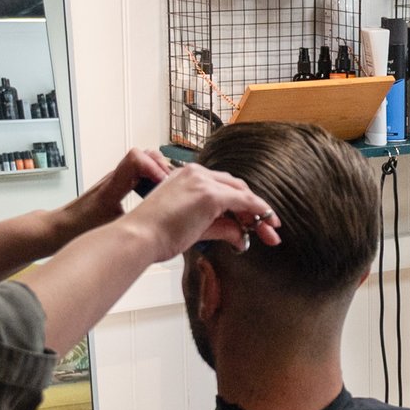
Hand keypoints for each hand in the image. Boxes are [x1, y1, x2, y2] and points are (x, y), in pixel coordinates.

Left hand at [58, 148, 168, 242]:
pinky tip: (157, 196)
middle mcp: (116, 177)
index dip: (154, 167)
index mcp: (113, 185)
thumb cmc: (78, 227)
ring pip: (144, 163)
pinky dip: (152, 178)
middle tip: (173, 185)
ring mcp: (117, 180)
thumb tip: (157, 227)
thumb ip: (132, 224)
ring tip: (169, 189)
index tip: (165, 183)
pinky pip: (140, 173)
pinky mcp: (118, 187)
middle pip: (145, 155)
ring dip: (159, 171)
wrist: (60, 227)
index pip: (136, 158)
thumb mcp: (109, 229)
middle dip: (162, 166)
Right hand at [126, 164, 280, 264]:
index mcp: (186, 177)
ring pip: (241, 194)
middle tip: (268, 228)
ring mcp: (203, 182)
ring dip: (258, 213)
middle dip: (254, 209)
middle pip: (235, 188)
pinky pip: (244, 201)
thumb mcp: (193, 228)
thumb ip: (219, 227)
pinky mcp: (210, 195)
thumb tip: (240, 236)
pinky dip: (258, 211)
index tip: (253, 220)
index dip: (241, 205)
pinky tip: (267, 223)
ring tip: (269, 232)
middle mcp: (195, 173)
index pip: (222, 187)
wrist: (139, 237)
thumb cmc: (154, 235)